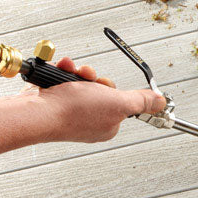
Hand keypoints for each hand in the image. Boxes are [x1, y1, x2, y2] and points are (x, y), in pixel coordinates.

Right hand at [22, 57, 166, 142]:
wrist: (36, 112)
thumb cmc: (73, 111)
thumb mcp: (119, 103)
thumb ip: (141, 102)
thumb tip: (161, 103)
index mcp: (107, 125)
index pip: (118, 100)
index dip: (112, 88)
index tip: (106, 86)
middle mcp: (89, 121)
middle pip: (99, 89)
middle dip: (93, 77)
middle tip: (88, 79)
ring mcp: (70, 112)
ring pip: (81, 82)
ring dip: (77, 72)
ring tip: (71, 73)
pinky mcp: (54, 102)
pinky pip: (63, 80)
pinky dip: (62, 72)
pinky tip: (59, 72)